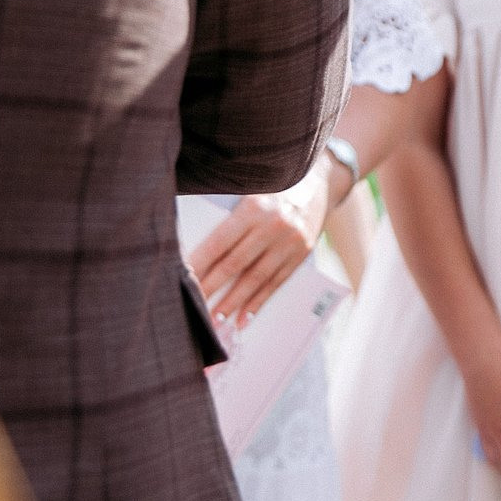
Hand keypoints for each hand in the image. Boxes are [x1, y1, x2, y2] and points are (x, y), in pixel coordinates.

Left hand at [188, 161, 334, 322]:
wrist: (320, 180)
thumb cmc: (274, 185)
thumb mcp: (250, 191)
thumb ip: (227, 216)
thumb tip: (194, 247)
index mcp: (254, 207)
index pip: (219, 242)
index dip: (199, 264)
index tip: (181, 281)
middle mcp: (273, 225)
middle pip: (234, 264)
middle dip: (210, 288)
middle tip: (192, 307)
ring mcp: (290, 241)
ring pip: (256, 278)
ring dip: (233, 303)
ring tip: (214, 321)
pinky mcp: (302, 252)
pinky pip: (277, 282)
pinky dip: (259, 302)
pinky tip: (244, 318)